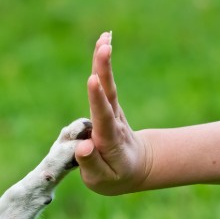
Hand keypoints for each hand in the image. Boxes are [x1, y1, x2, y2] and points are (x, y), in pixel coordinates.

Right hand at [75, 32, 152, 194]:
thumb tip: (83, 146)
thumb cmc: (115, 176)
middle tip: (104, 47)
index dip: (97, 100)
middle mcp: (113, 122)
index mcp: (109, 141)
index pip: (103, 118)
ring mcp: (113, 111)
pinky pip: (105, 82)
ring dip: (104, 61)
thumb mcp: (102, 180)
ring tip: (104, 38)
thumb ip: (91, 164)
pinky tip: (103, 40)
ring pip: (108, 85)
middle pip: (109, 94)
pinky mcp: (109, 104)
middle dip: (104, 71)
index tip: (93, 81)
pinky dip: (103, 62)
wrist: (136, 167)